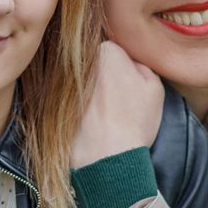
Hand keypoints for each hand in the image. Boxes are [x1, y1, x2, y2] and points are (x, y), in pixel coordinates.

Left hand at [71, 41, 163, 167]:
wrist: (106, 157)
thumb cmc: (134, 122)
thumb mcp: (155, 87)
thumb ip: (141, 64)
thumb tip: (130, 62)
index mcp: (107, 51)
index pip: (116, 50)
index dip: (125, 69)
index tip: (129, 85)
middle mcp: (81, 62)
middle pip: (97, 65)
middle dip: (105, 78)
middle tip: (117, 102)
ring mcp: (64, 81)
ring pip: (82, 82)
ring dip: (91, 93)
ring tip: (104, 115)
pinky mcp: (53, 101)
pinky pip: (69, 99)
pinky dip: (78, 108)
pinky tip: (90, 123)